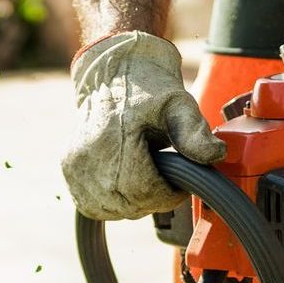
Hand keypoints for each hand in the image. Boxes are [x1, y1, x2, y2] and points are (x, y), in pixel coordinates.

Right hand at [63, 32, 226, 221]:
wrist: (113, 73)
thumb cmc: (149, 88)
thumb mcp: (178, 104)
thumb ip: (194, 131)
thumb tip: (215, 155)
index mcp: (112, 140)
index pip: (142, 192)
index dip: (167, 195)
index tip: (179, 184)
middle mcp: (87, 156)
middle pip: (126, 204)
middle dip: (153, 199)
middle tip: (165, 179)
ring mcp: (73, 166)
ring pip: (110, 210)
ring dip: (133, 203)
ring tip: (145, 176)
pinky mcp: (68, 170)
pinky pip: (92, 205)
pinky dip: (113, 203)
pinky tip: (125, 183)